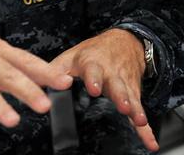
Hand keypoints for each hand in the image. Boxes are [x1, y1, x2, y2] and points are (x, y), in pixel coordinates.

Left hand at [50, 28, 157, 150]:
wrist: (125, 41)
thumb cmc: (94, 52)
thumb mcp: (72, 56)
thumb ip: (54, 71)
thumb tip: (33, 84)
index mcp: (94, 64)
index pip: (94, 71)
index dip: (95, 80)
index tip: (95, 89)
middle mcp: (113, 74)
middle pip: (118, 86)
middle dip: (121, 97)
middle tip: (124, 107)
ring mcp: (125, 84)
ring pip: (132, 98)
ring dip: (137, 109)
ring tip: (139, 121)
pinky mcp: (134, 93)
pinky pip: (140, 111)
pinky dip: (146, 128)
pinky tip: (150, 142)